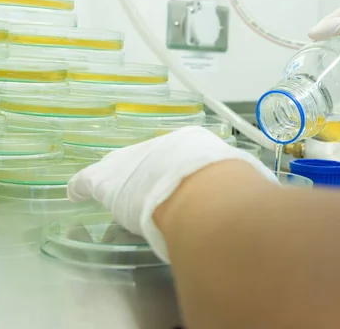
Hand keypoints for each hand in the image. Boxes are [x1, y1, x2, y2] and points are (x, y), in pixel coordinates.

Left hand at [68, 126, 275, 260]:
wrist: (204, 192)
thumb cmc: (229, 187)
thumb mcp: (244, 180)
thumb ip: (246, 185)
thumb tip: (267, 195)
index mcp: (193, 143)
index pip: (178, 155)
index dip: (175, 170)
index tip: (175, 180)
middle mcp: (160, 146)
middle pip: (148, 159)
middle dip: (145, 171)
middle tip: (144, 185)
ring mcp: (133, 161)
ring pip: (121, 168)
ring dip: (118, 179)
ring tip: (111, 182)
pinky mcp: (108, 181)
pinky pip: (88, 182)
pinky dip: (81, 186)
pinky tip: (73, 192)